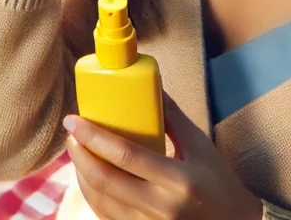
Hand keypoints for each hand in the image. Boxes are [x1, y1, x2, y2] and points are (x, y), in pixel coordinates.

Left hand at [64, 94, 260, 219]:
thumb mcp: (200, 145)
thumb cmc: (218, 182)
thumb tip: (149, 84)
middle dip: (80, 153)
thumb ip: (171, 116)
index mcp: (179, 181)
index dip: (95, 137)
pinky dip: (92, 193)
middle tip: (72, 132)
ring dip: (81, 173)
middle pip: (105, 180)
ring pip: (100, 200)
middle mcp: (161, 207)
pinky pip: (106, 214)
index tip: (74, 119)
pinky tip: (88, 174)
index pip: (127, 156)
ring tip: (78, 150)